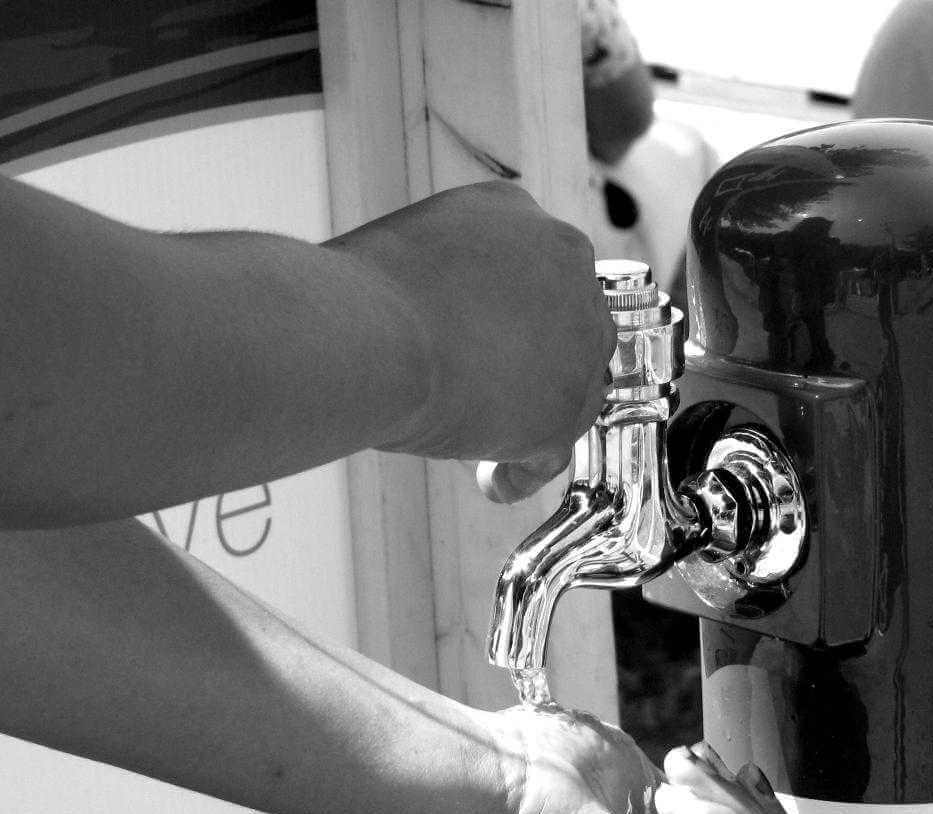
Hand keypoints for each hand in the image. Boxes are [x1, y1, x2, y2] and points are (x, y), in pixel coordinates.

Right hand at [325, 181, 611, 496]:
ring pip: (574, 383)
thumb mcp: (406, 247)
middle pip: (569, 319)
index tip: (475, 330)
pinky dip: (522, 470)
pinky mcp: (564, 409)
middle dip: (534, 354)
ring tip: (482, 437)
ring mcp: (575, 339)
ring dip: (534, 412)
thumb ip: (440, 271)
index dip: (509, 306)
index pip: (535, 264)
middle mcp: (564, 264)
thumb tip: (425, 312)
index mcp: (518, 214)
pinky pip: (553, 450)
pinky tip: (490, 480)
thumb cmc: (357, 292)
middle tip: (485, 382)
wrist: (370, 334)